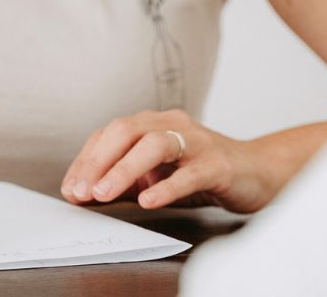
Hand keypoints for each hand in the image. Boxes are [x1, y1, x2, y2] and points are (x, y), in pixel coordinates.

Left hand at [61, 109, 273, 213]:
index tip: (70, 188)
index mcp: (153, 124)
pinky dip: (166, 186)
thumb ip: (126, 182)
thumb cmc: (203, 173)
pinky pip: (189, 172)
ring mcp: (196, 142)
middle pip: (127, 130)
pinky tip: (149, 201)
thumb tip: (85, 193)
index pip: (110, 134)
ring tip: (104, 193)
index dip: (86, 160)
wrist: (256, 172)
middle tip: (81, 191)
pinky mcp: (217, 164)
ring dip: (124, 169)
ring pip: (154, 145)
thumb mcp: (158, 176)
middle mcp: (172, 125)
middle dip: (99, 161)